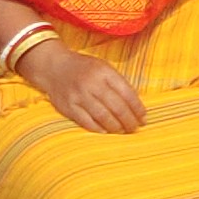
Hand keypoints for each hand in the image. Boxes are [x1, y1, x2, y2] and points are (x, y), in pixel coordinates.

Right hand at [21, 41, 144, 134]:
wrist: (54, 67)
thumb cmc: (84, 68)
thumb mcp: (103, 68)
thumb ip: (118, 83)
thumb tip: (135, 105)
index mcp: (104, 72)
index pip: (127, 93)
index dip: (137, 108)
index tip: (143, 117)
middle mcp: (92, 84)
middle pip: (117, 107)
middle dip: (129, 121)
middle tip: (135, 128)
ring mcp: (79, 96)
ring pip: (103, 117)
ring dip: (116, 127)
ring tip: (123, 131)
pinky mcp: (69, 107)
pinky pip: (87, 122)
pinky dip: (99, 129)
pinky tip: (106, 131)